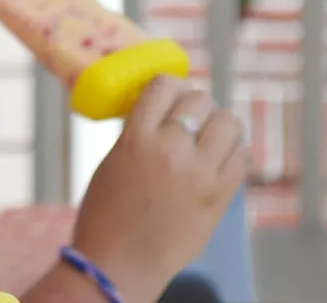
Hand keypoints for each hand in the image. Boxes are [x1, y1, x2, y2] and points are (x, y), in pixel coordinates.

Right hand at [70, 75, 247, 302]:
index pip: (163, 86)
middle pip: (199, 100)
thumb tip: (162, 112)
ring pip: (228, 122)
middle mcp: (171, 149)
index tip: (167, 93)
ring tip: (208, 134)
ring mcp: (199, 173)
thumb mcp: (112, 160)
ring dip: (218, 123)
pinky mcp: (219, 196)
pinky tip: (218, 158)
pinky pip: (241, 157)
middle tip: (188, 115)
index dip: (168, 85)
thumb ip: (138, 133)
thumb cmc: (106, 213)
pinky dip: (233, 151)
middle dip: (193, 103)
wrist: (120, 262)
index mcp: (135, 138)